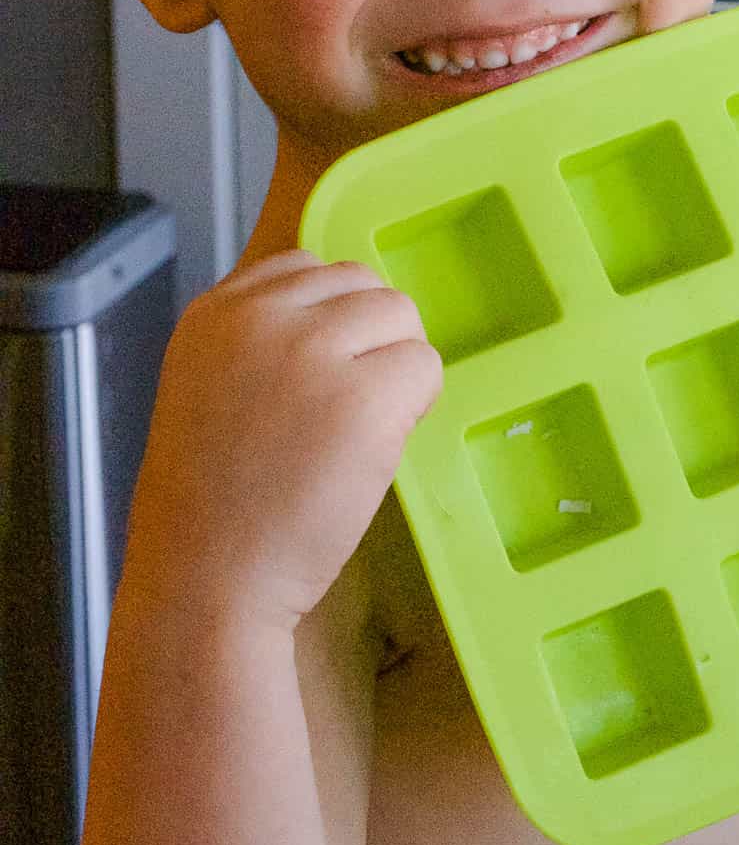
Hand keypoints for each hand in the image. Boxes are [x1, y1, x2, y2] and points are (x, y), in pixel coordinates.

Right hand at [121, 250, 442, 630]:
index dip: (331, 321)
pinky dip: (416, 407)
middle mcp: (262, 317)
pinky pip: (426, 368)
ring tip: (357, 430)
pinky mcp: (364, 398)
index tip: (318, 375)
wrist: (205, 577)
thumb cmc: (214, 500)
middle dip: (370, 341)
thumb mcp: (209, 384)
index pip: (308, 268)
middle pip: (364, 285)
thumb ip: (262, 339)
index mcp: (217, 311)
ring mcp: (313, 352)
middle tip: (344, 409)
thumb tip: (347, 314)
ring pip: (401, 318)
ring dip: (396, 370)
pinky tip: (373, 449)